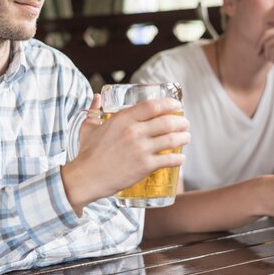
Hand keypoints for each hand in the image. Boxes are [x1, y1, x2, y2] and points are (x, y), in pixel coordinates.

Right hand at [61, 98, 189, 211]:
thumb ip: (94, 110)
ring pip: (171, 140)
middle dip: (181, 122)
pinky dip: (178, 159)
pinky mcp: (144, 166)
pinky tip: (181, 158)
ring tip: (186, 137)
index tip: (177, 105)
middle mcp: (134, 132)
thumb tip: (97, 97)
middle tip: (185, 123)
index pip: (152, 106)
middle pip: (166, 122)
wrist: (86, 177)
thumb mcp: (89, 126)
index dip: (169, 104)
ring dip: (183, 137)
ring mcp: (140, 149)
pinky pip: (168, 160)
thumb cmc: (87, 152)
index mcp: (122, 119)